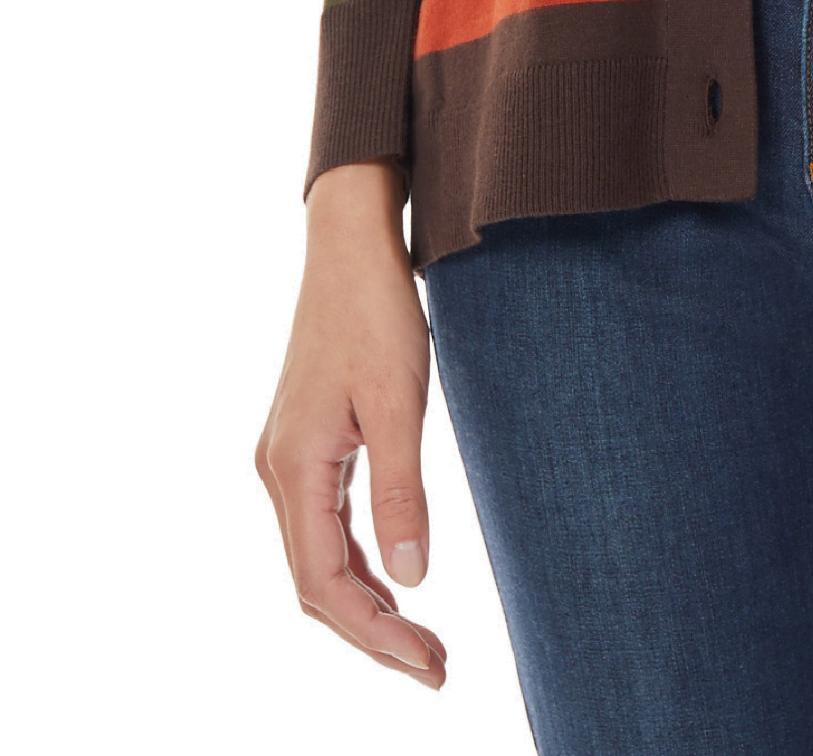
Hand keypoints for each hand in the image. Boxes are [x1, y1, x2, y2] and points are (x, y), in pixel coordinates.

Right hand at [254, 162, 446, 687]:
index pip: (324, 585)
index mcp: (293, 469)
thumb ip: (402, 493)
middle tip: (436, 669)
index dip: (375, 636)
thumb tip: (413, 582)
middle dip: (373, 634)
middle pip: (317, 584)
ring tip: (422, 643)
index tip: (429, 666)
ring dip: (367, 605)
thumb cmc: (378, 310)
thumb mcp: (399, 401)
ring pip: (319, 559)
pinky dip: (358, 565)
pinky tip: (395, 581)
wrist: (353, 242)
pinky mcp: (308, 443)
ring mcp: (288, 458)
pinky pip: (324, 526)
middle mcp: (279, 472)